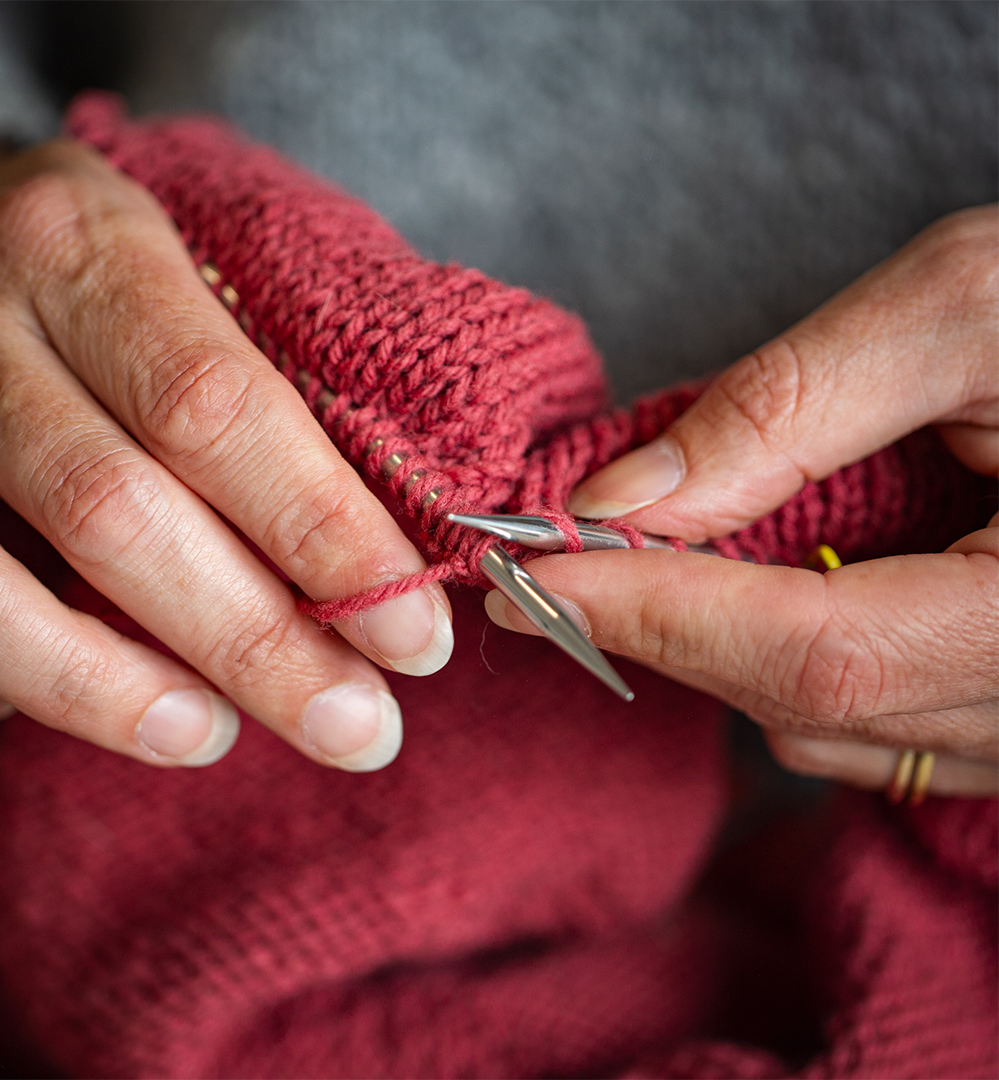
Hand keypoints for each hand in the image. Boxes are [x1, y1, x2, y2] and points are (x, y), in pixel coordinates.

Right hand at [0, 140, 451, 768]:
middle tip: (360, 728)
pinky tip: (97, 705)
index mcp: (81, 246)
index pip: (219, 410)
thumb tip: (375, 558)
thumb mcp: (167, 269)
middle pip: (118, 517)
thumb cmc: (72, 269)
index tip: (412, 635)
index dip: (324, 536)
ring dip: (122, 692)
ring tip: (224, 736)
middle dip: (258, 646)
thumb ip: (257, 386)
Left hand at [487, 206, 997, 797]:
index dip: (652, 614)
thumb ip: (790, 408)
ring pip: (827, 726)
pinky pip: (873, 720)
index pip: (809, 653)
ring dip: (721, 642)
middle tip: (564, 556)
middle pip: (803, 700)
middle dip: (663, 626)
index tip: (523, 570)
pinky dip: (786, 654)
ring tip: (670, 551)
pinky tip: (769, 576)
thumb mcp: (971, 310)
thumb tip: (625, 498)